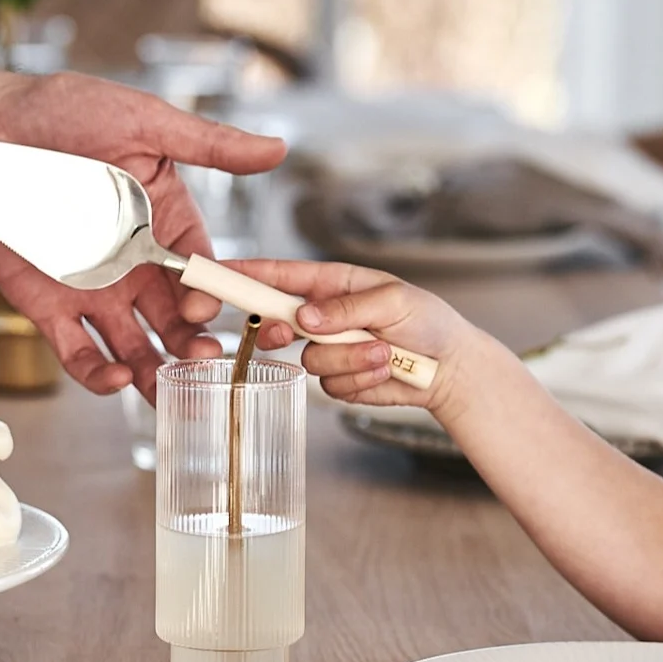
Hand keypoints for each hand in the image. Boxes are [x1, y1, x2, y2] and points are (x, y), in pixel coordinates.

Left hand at [0, 73, 286, 395]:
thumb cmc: (64, 110)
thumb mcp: (145, 122)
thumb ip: (210, 145)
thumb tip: (277, 149)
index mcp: (167, 221)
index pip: (202, 267)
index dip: (211, 291)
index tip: (209, 306)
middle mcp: (138, 264)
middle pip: (176, 317)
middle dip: (192, 342)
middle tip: (202, 359)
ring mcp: (96, 290)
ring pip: (136, 345)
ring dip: (156, 371)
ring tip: (167, 388)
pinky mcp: (49, 308)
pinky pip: (79, 353)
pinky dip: (98, 374)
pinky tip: (116, 379)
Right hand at [179, 259, 494, 414]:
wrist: (451, 368)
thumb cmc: (428, 322)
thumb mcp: (393, 301)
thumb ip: (345, 308)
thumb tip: (303, 316)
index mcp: (331, 283)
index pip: (277, 275)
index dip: (240, 276)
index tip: (211, 279)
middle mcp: (323, 315)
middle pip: (274, 320)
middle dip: (279, 330)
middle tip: (289, 334)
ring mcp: (328, 349)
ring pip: (309, 359)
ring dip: (350, 360)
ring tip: (384, 353)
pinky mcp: (338, 380)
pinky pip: (330, 386)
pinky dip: (360, 380)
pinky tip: (384, 371)